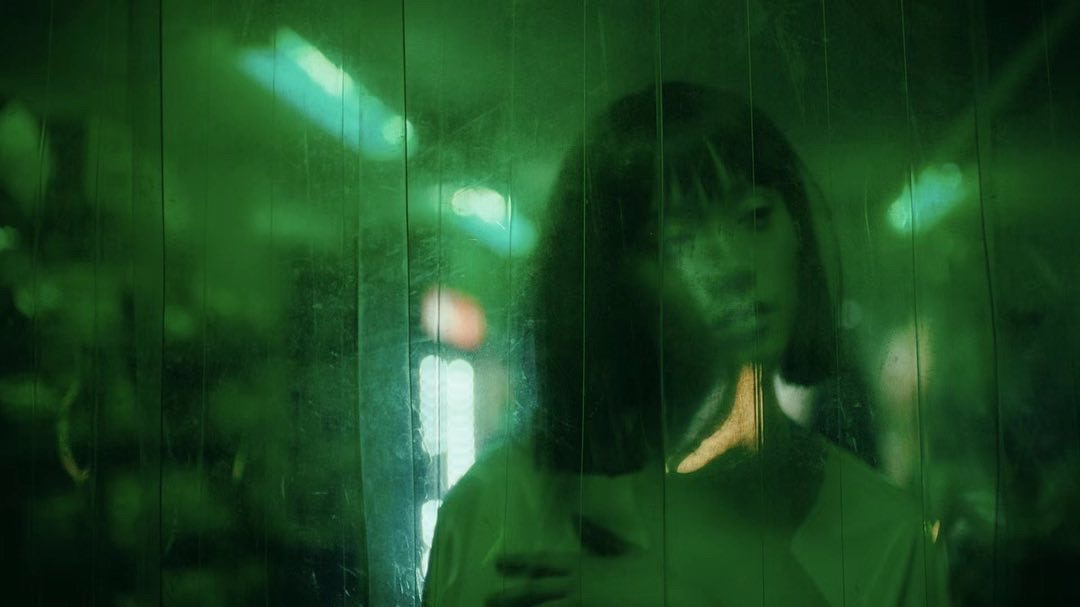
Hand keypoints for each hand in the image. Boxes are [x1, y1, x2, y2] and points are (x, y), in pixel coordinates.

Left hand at [486, 551, 715, 606]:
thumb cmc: (652, 576)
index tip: (497, 563)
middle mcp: (578, 589)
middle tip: (486, 599)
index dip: (519, 562)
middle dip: (510, 597)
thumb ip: (596, 535)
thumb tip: (573, 517)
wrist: (677, 601)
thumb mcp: (624, 551)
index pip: (544, 562)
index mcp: (584, 566)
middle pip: (535, 593)